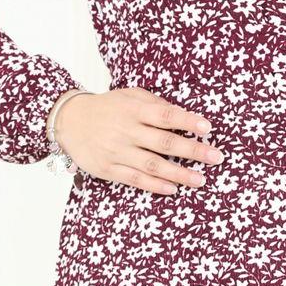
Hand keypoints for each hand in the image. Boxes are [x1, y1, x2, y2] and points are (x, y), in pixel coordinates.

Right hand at [51, 88, 222, 194]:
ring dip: (179, 174)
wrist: (69, 121)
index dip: (187, 121)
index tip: (207, 127)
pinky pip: (135, 179)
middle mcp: (126, 131)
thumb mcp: (130, 96)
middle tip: (216, 157)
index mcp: (134, 110)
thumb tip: (182, 115)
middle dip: (192, 150)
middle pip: (164, 142)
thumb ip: (154, 104)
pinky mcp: (109, 169)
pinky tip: (173, 189)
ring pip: (152, 165)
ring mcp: (117, 152)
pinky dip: (155, 185)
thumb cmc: (108, 107)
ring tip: (200, 180)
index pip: (165, 115)